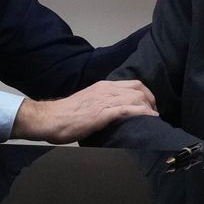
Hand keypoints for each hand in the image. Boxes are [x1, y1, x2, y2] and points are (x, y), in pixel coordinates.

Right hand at [10, 80, 157, 143]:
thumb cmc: (65, 115)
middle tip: (155, 115)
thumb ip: (101, 103)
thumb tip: (113, 112)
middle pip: (138, 89)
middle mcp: (105, 90)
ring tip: (154, 119)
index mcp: (102, 86)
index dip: (147, 95)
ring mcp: (104, 100)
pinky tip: (149, 119)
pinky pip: (127, 109)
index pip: (133, 84)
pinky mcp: (101, 113)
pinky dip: (141, 113)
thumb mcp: (87, 103)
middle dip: (151, 102)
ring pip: (135, 98)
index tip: (150, 107)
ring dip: (149, 108)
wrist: (49, 118)